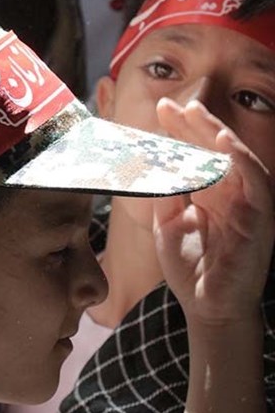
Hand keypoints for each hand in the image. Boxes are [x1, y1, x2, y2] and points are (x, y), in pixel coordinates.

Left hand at [153, 98, 274, 325]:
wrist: (207, 307)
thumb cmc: (190, 268)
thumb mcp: (167, 224)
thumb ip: (164, 193)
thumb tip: (152, 160)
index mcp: (209, 193)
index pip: (196, 153)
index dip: (180, 131)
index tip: (160, 110)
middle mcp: (231, 193)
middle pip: (214, 150)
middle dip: (193, 125)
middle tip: (171, 105)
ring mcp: (247, 203)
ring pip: (236, 158)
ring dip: (215, 133)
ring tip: (195, 114)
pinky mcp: (259, 218)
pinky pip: (255, 181)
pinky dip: (240, 160)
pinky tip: (224, 142)